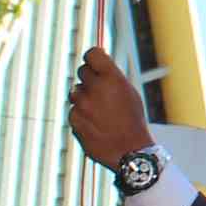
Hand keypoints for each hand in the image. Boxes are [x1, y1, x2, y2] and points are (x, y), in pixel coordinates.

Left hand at [68, 45, 151, 168]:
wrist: (130, 151)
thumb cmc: (133, 121)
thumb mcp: (130, 93)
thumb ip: (112, 78)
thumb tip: (98, 65)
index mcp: (112, 78)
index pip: (92, 54)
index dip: (93, 58)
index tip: (94, 63)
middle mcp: (96, 88)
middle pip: (82, 71)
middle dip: (90, 79)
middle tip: (100, 91)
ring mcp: (83, 104)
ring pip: (75, 92)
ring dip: (84, 98)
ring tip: (99, 111)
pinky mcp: (74, 119)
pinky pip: (73, 110)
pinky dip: (80, 115)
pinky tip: (95, 124)